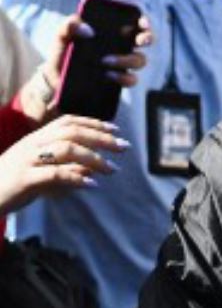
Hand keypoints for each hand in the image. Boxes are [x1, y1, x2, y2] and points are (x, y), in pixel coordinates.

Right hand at [0, 115, 126, 214]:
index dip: (93, 123)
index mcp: (36, 138)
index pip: (67, 122)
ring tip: (112, 169)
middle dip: (101, 138)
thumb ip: (62, 165)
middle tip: (123, 147)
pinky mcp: (24, 178)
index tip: (115, 130)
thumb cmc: (12, 183)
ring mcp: (27, 160)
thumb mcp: (39, 169)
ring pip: (66, 149)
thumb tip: (91, 168)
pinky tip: (92, 185)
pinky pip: (55, 174)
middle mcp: (32, 144)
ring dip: (94, 158)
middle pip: (71, 132)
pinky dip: (77, 178)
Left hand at [21, 13, 153, 123]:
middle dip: (148, 38)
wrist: (56, 82)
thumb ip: (69, 26)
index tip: (142, 22)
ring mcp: (123, 64)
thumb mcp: (61, 38)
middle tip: (140, 40)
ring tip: (105, 61)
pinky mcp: (120, 80)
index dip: (144, 20)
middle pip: (146, 39)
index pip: (134, 21)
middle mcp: (121, 46)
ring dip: (127, 59)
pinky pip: (131, 78)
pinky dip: (123, 76)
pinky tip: (108, 75)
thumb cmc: (61, 55)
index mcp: (112, 31)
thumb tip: (88, 31)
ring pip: (140, 59)